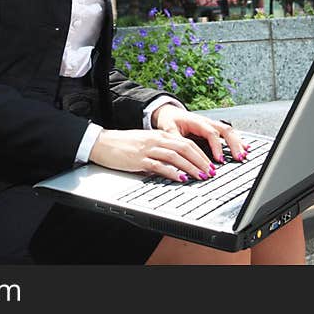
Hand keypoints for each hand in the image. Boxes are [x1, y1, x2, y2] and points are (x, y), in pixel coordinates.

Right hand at [88, 129, 216, 182]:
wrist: (102, 143)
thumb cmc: (123, 144)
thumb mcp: (146, 142)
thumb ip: (162, 149)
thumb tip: (178, 162)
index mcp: (159, 135)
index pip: (186, 142)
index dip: (201, 153)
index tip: (210, 164)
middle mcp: (156, 140)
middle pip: (185, 148)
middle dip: (201, 160)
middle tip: (211, 172)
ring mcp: (148, 149)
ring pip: (175, 156)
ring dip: (191, 167)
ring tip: (200, 176)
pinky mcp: (139, 160)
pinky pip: (159, 165)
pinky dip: (172, 172)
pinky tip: (180, 178)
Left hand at [152, 104, 249, 163]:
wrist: (169, 112)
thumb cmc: (169, 121)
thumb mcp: (168, 130)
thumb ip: (176, 141)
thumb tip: (182, 153)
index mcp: (196, 121)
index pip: (210, 133)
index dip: (216, 146)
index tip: (219, 159)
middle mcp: (207, 122)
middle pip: (225, 130)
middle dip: (233, 144)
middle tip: (238, 158)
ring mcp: (211, 125)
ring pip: (229, 131)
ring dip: (237, 142)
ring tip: (243, 154)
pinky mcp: (213, 129)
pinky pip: (228, 133)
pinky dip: (237, 140)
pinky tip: (244, 147)